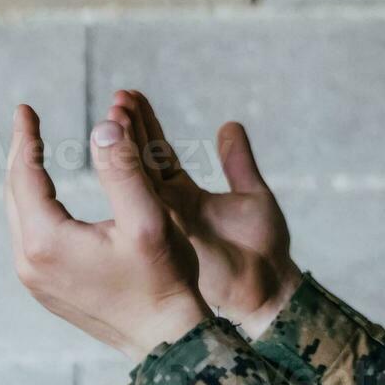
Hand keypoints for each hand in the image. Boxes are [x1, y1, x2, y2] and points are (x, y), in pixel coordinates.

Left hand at [4, 104, 211, 361]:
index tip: (25, 108)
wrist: (164, 338)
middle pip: (15, 195)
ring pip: (21, 218)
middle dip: (21, 155)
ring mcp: (36, 280)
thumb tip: (103, 125)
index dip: (26, 138)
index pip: (25, 176)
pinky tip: (49, 200)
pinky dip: (37, 208)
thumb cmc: (162, 278)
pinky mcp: (48, 290)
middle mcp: (30, 262)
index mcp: (47, 241)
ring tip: (34, 153)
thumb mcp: (147, 218)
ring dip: (27, 182)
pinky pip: (31, 238)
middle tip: (26, 122)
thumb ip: (123, 169)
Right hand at [112, 90, 301, 339]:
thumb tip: (229, 125)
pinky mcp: (168, 234)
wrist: (268, 288)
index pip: (159, 152)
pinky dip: (134, 173)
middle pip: (143, 159)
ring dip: (127, 144)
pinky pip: (147, 198)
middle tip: (117, 96)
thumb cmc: (265, 248)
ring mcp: (166, 220)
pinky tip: (121, 148)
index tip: (129, 96)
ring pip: (140, 175)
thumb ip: (238, 161)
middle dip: (129, 128)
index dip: (146, 125)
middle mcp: (169, 206)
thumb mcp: (253, 194)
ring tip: (115, 112)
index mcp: (186, 195)